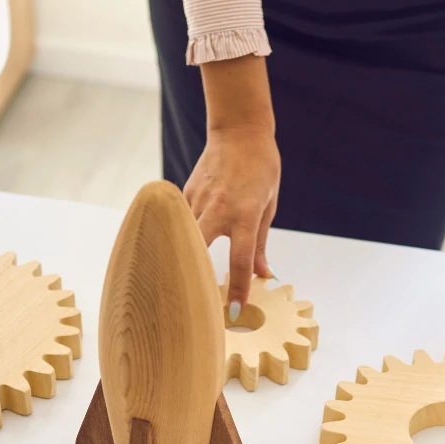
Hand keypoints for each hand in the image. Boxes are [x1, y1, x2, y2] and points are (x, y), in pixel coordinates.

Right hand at [184, 125, 280, 320]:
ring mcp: (197, 200)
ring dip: (182, 259)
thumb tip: (263, 275)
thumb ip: (260, 244)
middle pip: (197, 251)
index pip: (240, 261)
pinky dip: (180, 236)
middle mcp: (218, 209)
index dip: (238, 289)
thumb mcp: (268, 206)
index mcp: (243, 214)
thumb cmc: (260, 167)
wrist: (239, 130)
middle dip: (194, 278)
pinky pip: (180, 222)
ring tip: (177, 283)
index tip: (234, 312)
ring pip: (183, 237)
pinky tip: (178, 248)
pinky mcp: (185, 194)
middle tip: (192, 303)